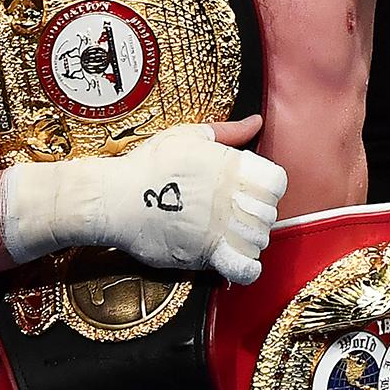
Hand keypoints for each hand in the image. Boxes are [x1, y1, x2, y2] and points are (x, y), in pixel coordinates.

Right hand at [0, 117, 287, 283]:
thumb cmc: (147, 165)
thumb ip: (226, 132)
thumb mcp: (187, 136)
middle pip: (269, 214)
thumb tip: (256, 121)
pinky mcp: (206, 253)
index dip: (268, 189)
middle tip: (236, 216)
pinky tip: (234, 259)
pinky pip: (244, 267)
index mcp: (230, 166)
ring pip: (259, 241)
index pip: (277, 183)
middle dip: (257, 216)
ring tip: (229, 235)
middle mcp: (230, 196)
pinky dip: (247, 267)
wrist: (113, 200)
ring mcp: (220, 226)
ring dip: (249, 240)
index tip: (251, 192)